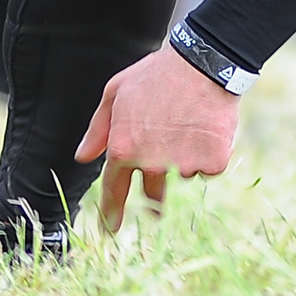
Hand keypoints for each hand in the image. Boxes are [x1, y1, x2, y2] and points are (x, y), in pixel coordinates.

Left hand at [74, 45, 242, 234]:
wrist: (203, 64)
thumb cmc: (155, 75)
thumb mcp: (115, 93)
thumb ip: (99, 130)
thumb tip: (83, 156)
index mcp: (124, 148)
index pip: (113, 189)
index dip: (112, 213)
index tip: (110, 231)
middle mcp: (151, 162)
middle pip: (152, 193)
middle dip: (154, 198)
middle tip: (159, 197)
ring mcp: (183, 165)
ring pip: (181, 173)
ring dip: (182, 157)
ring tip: (187, 124)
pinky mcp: (212, 163)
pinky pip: (206, 167)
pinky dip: (206, 152)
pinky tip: (206, 127)